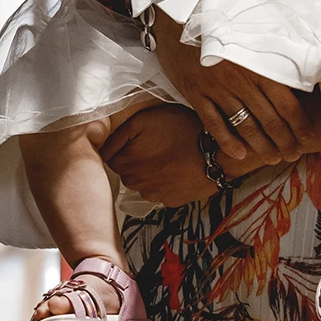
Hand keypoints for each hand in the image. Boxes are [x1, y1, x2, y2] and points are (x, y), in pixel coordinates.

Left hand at [99, 105, 216, 205]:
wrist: (218, 155)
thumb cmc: (183, 132)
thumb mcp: (144, 120)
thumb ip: (118, 133)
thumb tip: (102, 144)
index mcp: (125, 163)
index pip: (108, 156)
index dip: (119, 145)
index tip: (132, 138)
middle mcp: (136, 184)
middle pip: (125, 169)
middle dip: (134, 157)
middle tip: (153, 142)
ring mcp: (153, 195)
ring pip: (142, 180)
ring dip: (149, 169)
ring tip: (167, 153)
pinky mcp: (170, 200)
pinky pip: (160, 189)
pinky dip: (164, 179)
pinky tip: (176, 165)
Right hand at [150, 8, 315, 162]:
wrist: (177, 25)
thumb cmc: (219, 31)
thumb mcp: (249, 39)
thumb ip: (270, 60)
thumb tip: (296, 82)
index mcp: (257, 64)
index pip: (285, 102)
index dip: (299, 124)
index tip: (306, 137)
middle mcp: (239, 78)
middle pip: (268, 118)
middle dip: (284, 141)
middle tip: (292, 154)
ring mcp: (216, 88)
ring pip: (244, 125)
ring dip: (261, 146)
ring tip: (273, 157)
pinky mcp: (196, 94)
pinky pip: (214, 123)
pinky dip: (228, 142)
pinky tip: (240, 154)